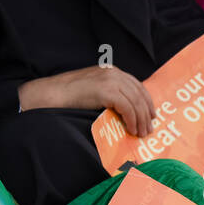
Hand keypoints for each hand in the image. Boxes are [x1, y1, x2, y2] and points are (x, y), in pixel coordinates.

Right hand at [18, 66, 154, 136]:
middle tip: (148, 129)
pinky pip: (128, 108)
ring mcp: (111, 80)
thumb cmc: (69, 96)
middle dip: (146, 113)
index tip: (151, 116)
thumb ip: (109, 94)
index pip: (137, 86)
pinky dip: (132, 120)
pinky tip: (131, 129)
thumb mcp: (94, 90)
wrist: (53, 94)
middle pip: (140, 94)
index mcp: (112, 71)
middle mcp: (114, 73)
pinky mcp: (107, 91)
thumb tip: (125, 111)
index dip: (147, 101)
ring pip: (136, 102)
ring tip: (141, 133)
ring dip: (141, 120)